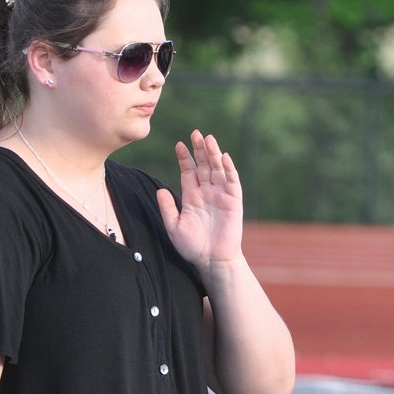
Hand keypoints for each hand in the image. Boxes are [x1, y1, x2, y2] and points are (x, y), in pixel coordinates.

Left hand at [157, 130, 244, 269]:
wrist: (212, 260)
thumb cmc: (193, 246)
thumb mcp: (174, 226)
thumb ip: (167, 208)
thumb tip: (160, 190)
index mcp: (192, 197)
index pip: (189, 172)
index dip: (185, 158)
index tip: (179, 145)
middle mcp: (207, 193)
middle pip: (204, 166)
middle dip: (200, 150)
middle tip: (195, 133)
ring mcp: (221, 196)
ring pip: (217, 170)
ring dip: (213, 154)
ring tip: (208, 139)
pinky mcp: (234, 201)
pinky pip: (232, 181)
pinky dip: (229, 169)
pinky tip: (224, 157)